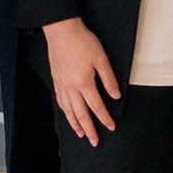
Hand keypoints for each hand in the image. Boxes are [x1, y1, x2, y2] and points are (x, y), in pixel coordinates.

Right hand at [39, 20, 123, 143]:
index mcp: (84, 83)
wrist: (62, 31)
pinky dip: (65, 112)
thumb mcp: (101, 59)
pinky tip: (68, 115)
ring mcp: (62, 85)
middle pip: (81, 114)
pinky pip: (60, 102)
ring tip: (81, 134)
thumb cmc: (82, 41)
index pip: (97, 106)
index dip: (104, 118)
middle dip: (89, 129)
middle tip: (94, 141)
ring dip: (75, 124)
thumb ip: (109, 79)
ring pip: (68, 110)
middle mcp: (71, 87)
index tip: (111, 127)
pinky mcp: (56, 80)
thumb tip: (116, 96)